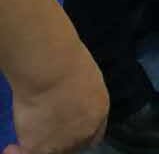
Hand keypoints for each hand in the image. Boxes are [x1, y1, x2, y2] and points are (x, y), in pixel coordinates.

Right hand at [7, 37, 107, 153]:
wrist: (51, 70)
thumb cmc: (68, 62)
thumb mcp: (86, 80)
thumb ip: (82, 98)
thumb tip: (71, 102)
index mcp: (98, 113)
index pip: (92, 136)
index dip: (78, 134)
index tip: (66, 130)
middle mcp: (83, 134)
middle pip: (72, 146)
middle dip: (60, 141)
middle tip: (44, 133)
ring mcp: (62, 145)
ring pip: (49, 152)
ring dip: (38, 146)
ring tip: (23, 140)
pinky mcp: (39, 149)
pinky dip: (16, 153)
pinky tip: (10, 149)